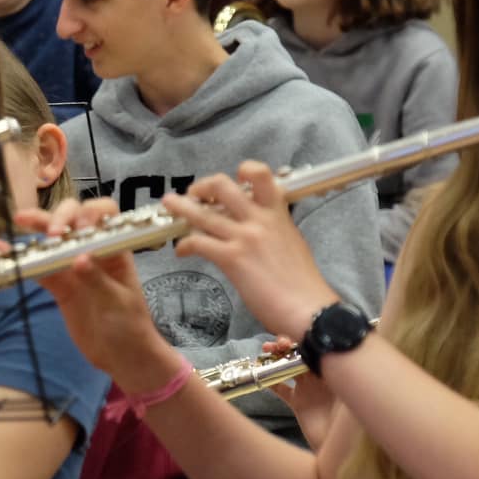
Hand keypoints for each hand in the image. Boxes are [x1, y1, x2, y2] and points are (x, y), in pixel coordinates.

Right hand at [15, 198, 186, 394]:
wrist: (122, 357)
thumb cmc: (131, 327)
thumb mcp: (118, 303)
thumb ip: (97, 280)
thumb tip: (79, 258)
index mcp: (115, 248)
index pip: (105, 215)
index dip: (90, 214)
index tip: (78, 229)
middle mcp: (94, 250)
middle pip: (75, 219)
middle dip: (61, 218)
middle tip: (52, 234)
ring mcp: (74, 267)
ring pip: (53, 238)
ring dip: (38, 226)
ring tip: (20, 219)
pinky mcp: (60, 285)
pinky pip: (39, 267)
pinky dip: (23, 258)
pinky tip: (3, 248)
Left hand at [162, 163, 336, 339]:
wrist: (309, 308)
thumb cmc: (304, 283)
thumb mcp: (292, 243)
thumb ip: (274, 230)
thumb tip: (258, 231)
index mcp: (278, 213)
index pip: (261, 175)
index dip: (244, 170)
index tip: (234, 180)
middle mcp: (259, 219)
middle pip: (223, 186)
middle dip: (203, 186)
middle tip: (195, 194)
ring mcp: (244, 237)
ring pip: (203, 213)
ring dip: (181, 207)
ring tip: (168, 204)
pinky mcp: (232, 258)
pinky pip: (198, 243)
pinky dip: (185, 245)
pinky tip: (181, 251)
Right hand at [263, 335, 338, 447]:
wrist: (340, 451)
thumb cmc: (349, 423)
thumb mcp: (348, 394)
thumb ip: (341, 373)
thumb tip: (333, 350)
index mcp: (335, 371)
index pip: (318, 347)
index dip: (304, 338)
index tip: (292, 337)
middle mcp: (322, 377)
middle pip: (302, 353)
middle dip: (287, 344)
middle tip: (276, 344)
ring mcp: (309, 389)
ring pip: (289, 366)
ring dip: (275, 357)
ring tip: (265, 352)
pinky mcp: (298, 403)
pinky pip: (281, 388)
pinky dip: (269, 380)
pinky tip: (259, 373)